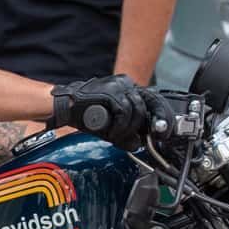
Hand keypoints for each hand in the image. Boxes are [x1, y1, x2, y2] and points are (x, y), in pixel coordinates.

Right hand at [50, 76, 167, 148]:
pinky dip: (119, 125)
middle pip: (147, 105)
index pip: (152, 101)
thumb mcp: (110, 126)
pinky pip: (124, 111)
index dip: (159, 116)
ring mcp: (119, 85)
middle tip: (136, 138)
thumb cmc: (86, 114)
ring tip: (114, 134)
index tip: (162, 132)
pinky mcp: (111, 91)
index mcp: (128, 89)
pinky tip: (110, 131)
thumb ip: (125, 133)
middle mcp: (126, 83)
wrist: (67, 107)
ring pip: (137, 110)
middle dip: (144, 125)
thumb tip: (138, 145)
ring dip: (127, 128)